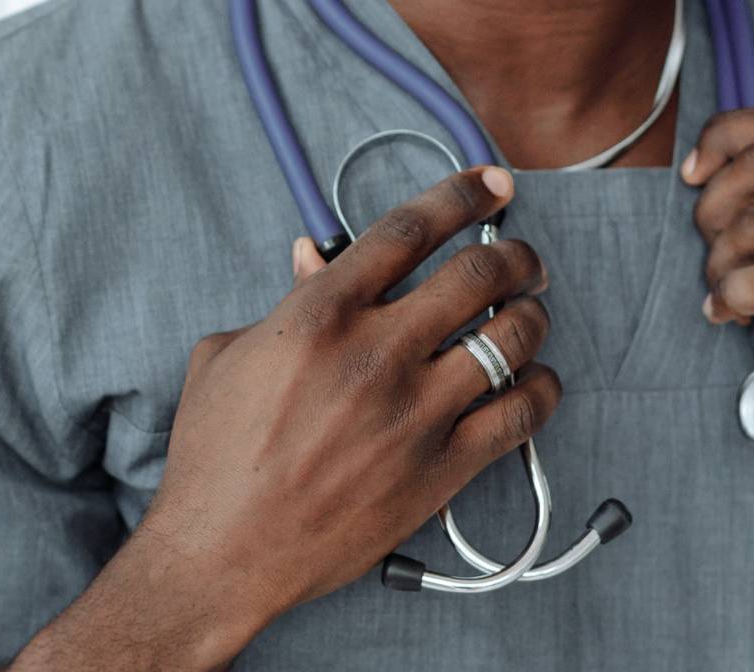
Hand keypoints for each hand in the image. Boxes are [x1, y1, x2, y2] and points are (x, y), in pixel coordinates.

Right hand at [138, 167, 556, 628]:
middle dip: (513, 254)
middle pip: (477, 273)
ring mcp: (414, 414)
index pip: (410, 229)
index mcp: (319, 315)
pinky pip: (521, 414)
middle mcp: (375, 354)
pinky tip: (534, 381)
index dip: (462, 195)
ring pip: (511, 337)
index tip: (489, 184)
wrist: (220, 555)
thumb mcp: (225, 357)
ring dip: (531, 314)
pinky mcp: (439, 471)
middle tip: (520, 259)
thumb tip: (311, 258)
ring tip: (528, 314)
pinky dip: (540, 388)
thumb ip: (282, 302)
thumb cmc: (213, 458)